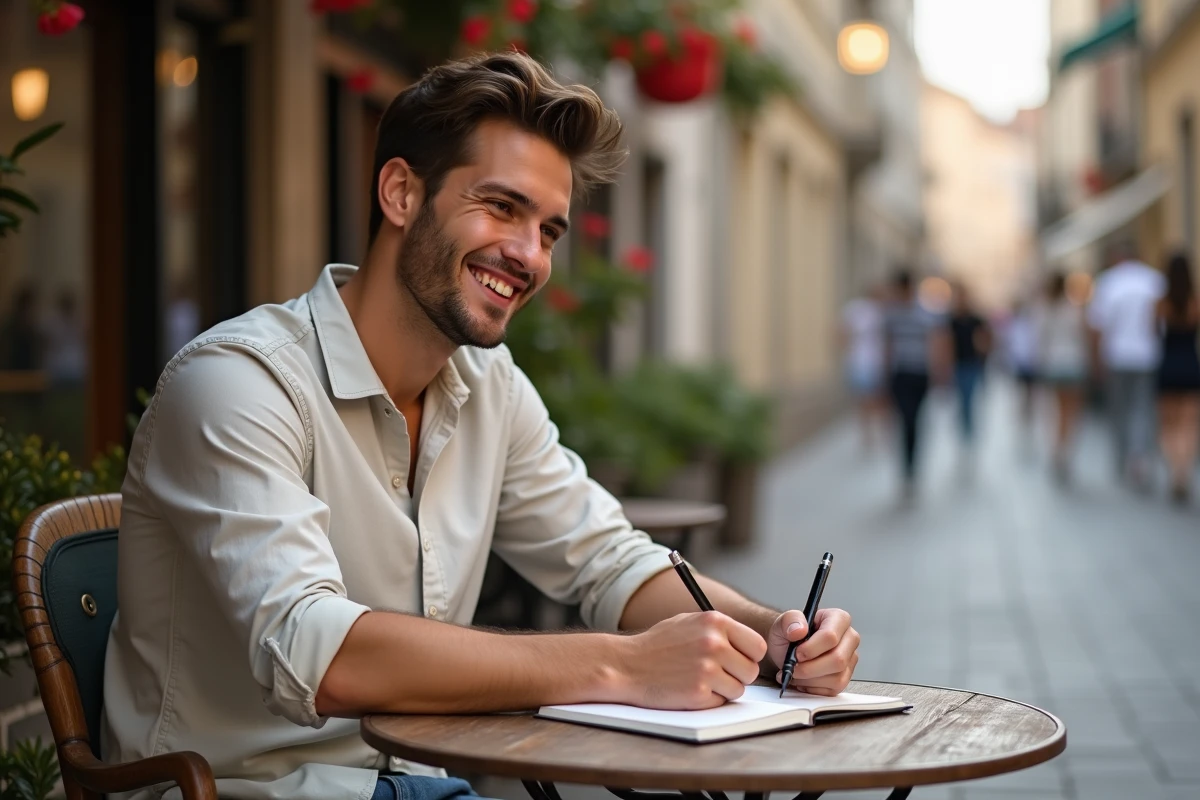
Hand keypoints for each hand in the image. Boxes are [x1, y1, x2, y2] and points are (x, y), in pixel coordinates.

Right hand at [612, 611, 766, 709]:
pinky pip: (719, 702)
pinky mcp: (698, 693)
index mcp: (715, 622)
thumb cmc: (656, 645)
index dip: (749, 656)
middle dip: (737, 676)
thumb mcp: (688, 622)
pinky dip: (707, 700)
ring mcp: (707, 669)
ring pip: (738, 689)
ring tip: (698, 679)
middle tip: (716, 674)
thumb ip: (717, 629)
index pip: (757, 646)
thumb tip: (745, 642)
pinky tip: (688, 688)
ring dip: (722, 690)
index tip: (737, 660)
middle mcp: (714, 643)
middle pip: (751, 671)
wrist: (625, 665)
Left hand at [767, 608, 859, 696]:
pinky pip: (833, 689)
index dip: (811, 648)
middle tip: (793, 667)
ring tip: (795, 672)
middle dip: (810, 668)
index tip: (796, 654)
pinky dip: (813, 687)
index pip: (831, 636)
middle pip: (837, 659)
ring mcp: (849, 659)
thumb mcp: (783, 622)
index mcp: (839, 618)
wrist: (786, 648)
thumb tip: (799, 630)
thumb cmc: (789, 633)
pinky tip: (803, 679)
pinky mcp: (845, 677)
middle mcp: (849, 638)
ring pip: (836, 678)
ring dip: (809, 679)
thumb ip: (790, 620)